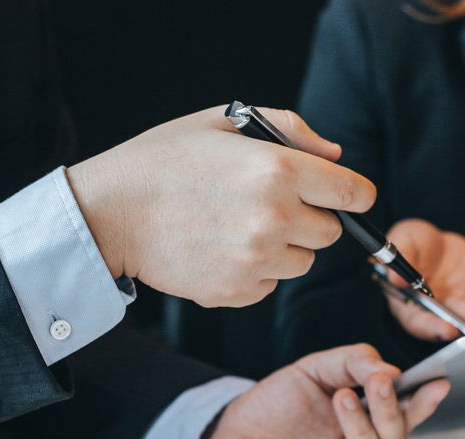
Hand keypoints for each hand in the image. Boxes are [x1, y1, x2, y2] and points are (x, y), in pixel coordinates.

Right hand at [67, 106, 375, 307]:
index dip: (354, 194)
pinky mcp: (237, 292)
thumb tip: (334, 157)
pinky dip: (256, 272)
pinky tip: (221, 249)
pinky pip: (270, 286)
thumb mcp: (224, 121)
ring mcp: (256, 260)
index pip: (354, 193)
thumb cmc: (164, 160)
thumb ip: (290, 130)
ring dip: (284, 248)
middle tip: (272, 205)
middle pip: (331, 233)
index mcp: (278, 170)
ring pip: (302, 263)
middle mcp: (274, 218)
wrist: (109, 211)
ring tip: (239, 227)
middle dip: (311, 219)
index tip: (346, 196)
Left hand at [201, 344, 449, 438]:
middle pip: (397, 438)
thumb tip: (390, 371)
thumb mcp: (314, 370)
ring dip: (364, 433)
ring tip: (343, 402)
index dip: (424, 400)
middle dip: (390, 410)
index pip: (406, 412)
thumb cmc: (274, 406)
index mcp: (369, 421)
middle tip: (376, 385)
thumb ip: (352, 362)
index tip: (437, 382)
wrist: (229, 436)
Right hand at [384, 219, 464, 339]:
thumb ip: (400, 261)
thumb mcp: (402, 244)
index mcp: (414, 307)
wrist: (432, 240)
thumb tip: (396, 278)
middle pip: (461, 320)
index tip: (449, 330)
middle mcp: (442, 311)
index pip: (423, 324)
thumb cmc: (410, 245)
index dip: (435, 329)